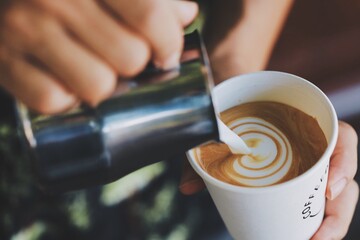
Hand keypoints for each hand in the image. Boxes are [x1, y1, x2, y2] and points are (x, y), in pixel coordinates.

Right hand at [0, 0, 197, 113]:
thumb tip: (185, 15)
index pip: (151, 17)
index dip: (169, 43)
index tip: (165, 53)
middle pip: (130, 58)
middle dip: (134, 64)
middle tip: (120, 55)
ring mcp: (25, 30)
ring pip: (98, 86)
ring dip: (103, 83)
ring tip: (93, 67)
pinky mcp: (3, 62)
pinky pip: (53, 100)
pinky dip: (66, 97)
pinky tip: (65, 78)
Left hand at [180, 121, 358, 239]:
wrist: (235, 96)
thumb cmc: (236, 107)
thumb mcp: (224, 119)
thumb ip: (205, 151)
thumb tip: (187, 187)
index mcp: (305, 121)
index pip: (342, 138)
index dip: (344, 163)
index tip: (329, 188)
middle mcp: (314, 144)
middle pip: (342, 178)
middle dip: (337, 212)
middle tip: (318, 238)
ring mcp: (309, 164)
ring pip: (334, 195)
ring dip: (327, 223)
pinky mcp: (299, 179)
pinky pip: (314, 200)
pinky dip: (313, 220)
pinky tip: (302, 235)